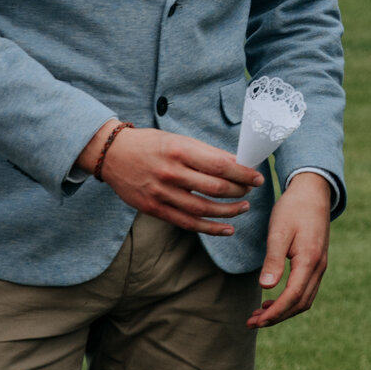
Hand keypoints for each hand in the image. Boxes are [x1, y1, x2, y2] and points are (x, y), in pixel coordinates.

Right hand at [94, 127, 261, 236]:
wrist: (112, 154)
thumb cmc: (151, 144)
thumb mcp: (181, 140)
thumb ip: (208, 153)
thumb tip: (239, 163)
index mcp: (181, 151)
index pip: (221, 166)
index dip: (243, 174)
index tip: (258, 178)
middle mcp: (171, 173)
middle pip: (215, 188)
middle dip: (239, 191)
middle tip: (251, 190)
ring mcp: (160, 193)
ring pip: (202, 209)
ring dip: (228, 211)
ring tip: (243, 208)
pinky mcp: (153, 209)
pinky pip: (186, 222)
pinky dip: (209, 228)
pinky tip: (226, 228)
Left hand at [248, 171, 331, 328]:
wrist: (313, 191)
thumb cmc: (293, 209)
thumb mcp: (278, 232)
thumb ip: (273, 260)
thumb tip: (265, 287)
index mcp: (310, 259)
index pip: (293, 297)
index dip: (274, 313)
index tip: (254, 321)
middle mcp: (319, 265)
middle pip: (300, 303)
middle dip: (277, 317)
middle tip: (251, 322)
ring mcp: (321, 264)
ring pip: (305, 298)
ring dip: (284, 310)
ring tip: (259, 314)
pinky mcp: (317, 261)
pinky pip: (306, 289)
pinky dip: (290, 300)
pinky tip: (272, 298)